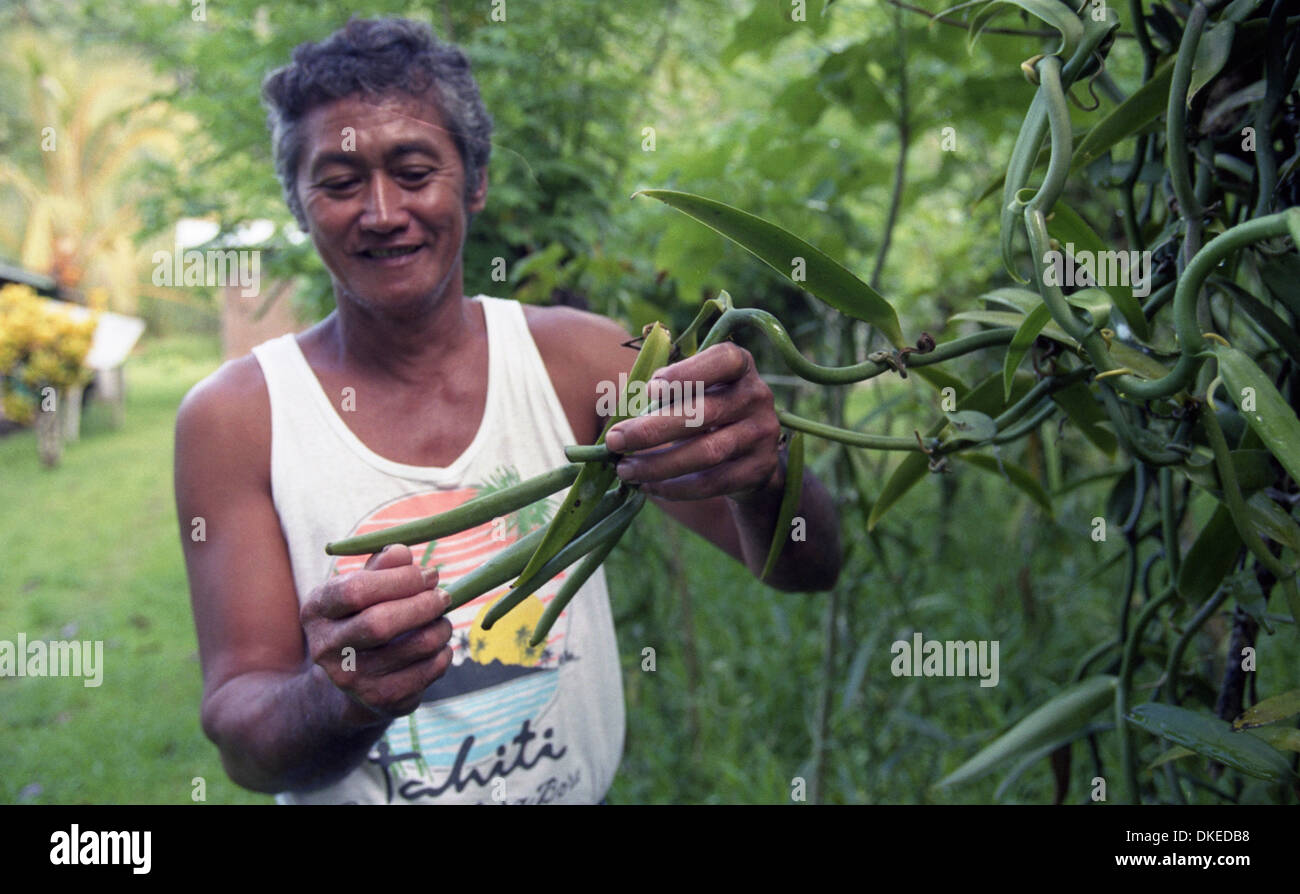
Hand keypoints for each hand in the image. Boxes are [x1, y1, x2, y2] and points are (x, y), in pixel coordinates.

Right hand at [300, 544, 452, 722]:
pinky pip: (429, 670)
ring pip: (415, 647)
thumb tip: (401, 553)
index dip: (400, 578)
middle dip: (423, 604)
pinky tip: (438, 645)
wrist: (351, 681)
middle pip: (381, 622)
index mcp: (316, 610)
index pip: (355, 590)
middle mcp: (325, 648)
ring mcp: (352, 679)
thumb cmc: (363, 617)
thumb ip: (382, 566)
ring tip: (442, 619)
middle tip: (443, 595)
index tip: (428, 574)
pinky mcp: (382, 700)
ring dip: (440, 627)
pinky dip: (444, 652)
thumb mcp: (363, 587)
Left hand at [603, 342, 782, 501]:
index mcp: (740, 365)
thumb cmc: (707, 409)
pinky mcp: (759, 469)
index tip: (650, 390)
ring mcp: (762, 433)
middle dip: (653, 429)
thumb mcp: (693, 392)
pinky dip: (676, 487)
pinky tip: (649, 487)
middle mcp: (756, 395)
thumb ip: (665, 395)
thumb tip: (620, 419)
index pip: (722, 360)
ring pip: (707, 452)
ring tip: (625, 470)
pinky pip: (713, 482)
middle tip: (614, 440)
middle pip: (704, 413)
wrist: (750, 453)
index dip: (686, 373)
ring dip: (659, 464)